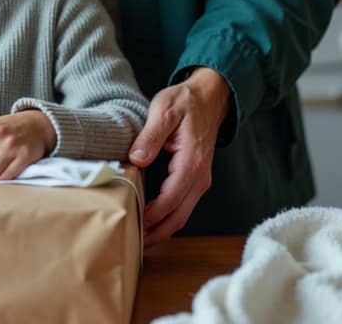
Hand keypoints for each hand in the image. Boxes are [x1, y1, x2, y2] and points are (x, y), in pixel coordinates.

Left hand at [128, 67, 230, 246]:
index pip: (170, 200)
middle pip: (177, 217)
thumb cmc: (185, 102)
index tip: (132, 225)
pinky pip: (182, 206)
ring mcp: (200, 181)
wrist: (209, 97)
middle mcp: (199, 177)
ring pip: (181, 215)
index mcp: (191, 163)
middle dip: (156, 233)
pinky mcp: (195, 180)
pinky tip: (150, 223)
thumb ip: (150, 136)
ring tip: (138, 239)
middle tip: (131, 243)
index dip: (151, 217)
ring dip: (161, 230)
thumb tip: (137, 159)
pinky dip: (167, 219)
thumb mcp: (164, 111)